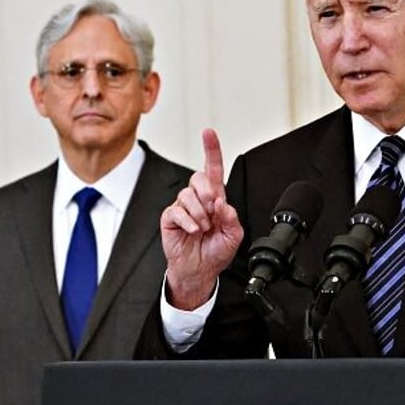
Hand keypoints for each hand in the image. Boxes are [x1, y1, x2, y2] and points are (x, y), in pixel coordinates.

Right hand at [161, 129, 243, 309]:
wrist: (200, 271)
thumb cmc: (216, 251)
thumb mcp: (233, 236)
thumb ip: (231, 218)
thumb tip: (222, 202)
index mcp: (215, 199)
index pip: (213, 169)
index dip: (211, 150)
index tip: (208, 133)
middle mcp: (198, 199)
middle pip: (199, 178)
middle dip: (208, 193)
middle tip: (212, 214)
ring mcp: (182, 207)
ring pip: (188, 195)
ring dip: (200, 214)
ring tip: (203, 228)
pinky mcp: (170, 217)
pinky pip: (176, 210)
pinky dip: (188, 222)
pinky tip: (194, 231)